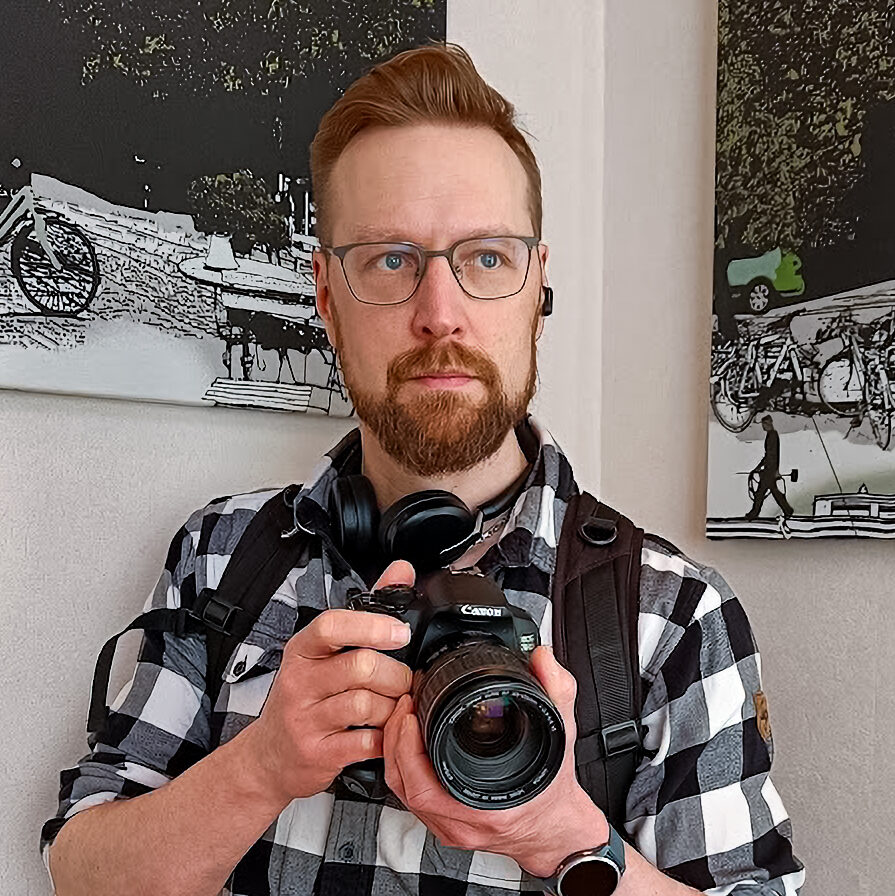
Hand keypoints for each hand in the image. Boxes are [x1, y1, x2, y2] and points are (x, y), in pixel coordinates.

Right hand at [243, 561, 415, 804]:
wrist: (268, 755)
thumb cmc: (303, 695)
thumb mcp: (324, 650)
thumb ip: (366, 611)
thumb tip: (402, 571)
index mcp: (303, 649)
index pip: (332, 625)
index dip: (372, 626)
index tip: (400, 632)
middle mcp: (300, 681)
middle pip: (361, 667)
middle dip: (395, 675)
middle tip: (402, 681)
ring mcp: (306, 718)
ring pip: (367, 704)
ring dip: (393, 707)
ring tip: (392, 707)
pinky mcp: (318, 753)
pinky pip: (366, 742)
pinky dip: (386, 737)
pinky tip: (382, 732)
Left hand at [382, 642, 608, 877]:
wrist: (557, 827)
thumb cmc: (554, 790)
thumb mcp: (562, 733)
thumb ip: (556, 690)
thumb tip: (543, 658)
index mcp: (487, 807)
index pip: (425, 788)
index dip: (407, 750)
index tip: (409, 715)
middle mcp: (464, 823)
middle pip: (405, 789)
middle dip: (394, 743)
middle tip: (402, 707)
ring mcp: (452, 827)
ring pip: (403, 795)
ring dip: (395, 755)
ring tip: (401, 719)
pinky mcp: (446, 825)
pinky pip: (412, 799)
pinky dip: (403, 768)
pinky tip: (407, 744)